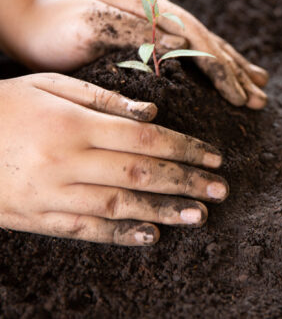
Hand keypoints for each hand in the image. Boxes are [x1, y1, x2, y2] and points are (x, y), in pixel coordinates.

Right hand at [0, 73, 228, 245]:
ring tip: (198, 215)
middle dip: (186, 180)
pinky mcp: (38, 218)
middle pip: (141, 172)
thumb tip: (152, 113)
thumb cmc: (6, 103)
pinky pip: (86, 230)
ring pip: (120, 205)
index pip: (145, 138)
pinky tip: (151, 235)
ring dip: (164, 211)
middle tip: (220, 188)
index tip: (213, 156)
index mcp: (75, 124)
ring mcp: (52, 193)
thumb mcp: (50, 85)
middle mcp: (68, 161)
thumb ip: (103, 99)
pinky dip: (121, 234)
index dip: (184, 148)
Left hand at [17, 0, 267, 108]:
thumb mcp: (90, 26)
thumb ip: (135, 30)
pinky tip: (231, 73)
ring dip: (234, 68)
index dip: (222, 71)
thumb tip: (180, 41)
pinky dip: (215, 64)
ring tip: (261, 85)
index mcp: (151, 9)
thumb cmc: (57, 30)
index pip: (197, 43)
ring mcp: (161, 22)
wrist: (35, 23)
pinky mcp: (156, 36)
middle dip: (236, 73)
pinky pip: (193, 51)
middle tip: (261, 100)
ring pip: (207, 46)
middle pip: (209, 44)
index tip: (240, 98)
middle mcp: (162, 13)